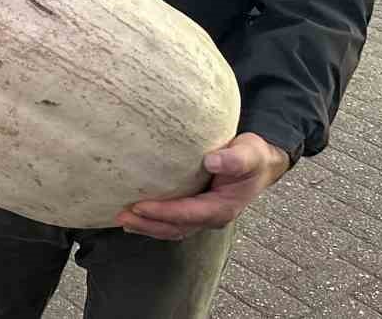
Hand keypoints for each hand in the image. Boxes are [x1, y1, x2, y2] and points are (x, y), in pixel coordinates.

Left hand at [114, 133, 289, 240]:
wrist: (260, 164)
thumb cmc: (253, 156)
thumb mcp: (250, 153)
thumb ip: (235, 159)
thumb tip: (211, 161)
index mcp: (222, 207)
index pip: (188, 214)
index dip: (163, 212)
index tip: (139, 206)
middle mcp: (211, 216)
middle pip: (175, 227)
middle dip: (148, 224)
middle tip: (121, 216)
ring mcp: (203, 215)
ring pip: (171, 228)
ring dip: (147, 226)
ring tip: (121, 219)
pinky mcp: (195, 209)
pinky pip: (172, 220)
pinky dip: (153, 220)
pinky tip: (135, 214)